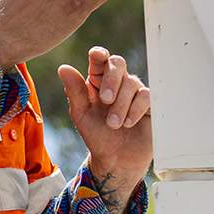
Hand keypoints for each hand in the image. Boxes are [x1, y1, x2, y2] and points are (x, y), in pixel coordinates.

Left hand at [58, 46, 152, 181]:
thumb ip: (74, 91)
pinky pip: (147, 96)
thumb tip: (63, 68)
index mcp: (97, 81)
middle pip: (117, 64)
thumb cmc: (96, 134)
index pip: (99, 60)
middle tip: (105, 100)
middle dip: (112, 80)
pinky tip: (128, 122)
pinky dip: (136, 108)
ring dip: (121, 104)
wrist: (116, 158)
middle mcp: (117, 83)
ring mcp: (134, 92)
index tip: (97, 55)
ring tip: (114, 124)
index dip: (99, 54)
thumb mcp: (81, 114)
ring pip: (132, 83)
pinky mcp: (150, 104)